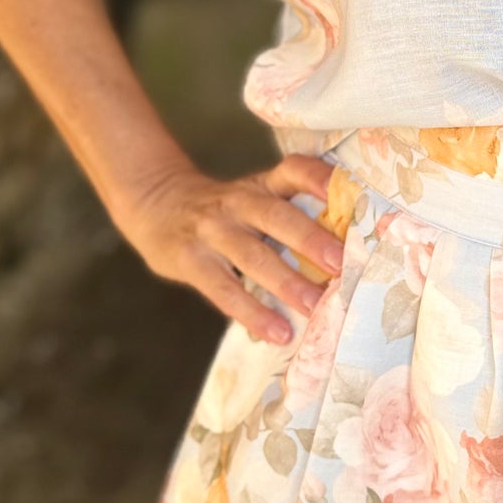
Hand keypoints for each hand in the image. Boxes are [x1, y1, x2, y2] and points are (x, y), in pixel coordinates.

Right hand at [113, 153, 344, 346]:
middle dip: (310, 240)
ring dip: (287, 282)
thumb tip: (347, 252)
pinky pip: (224, 289)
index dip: (319, 178)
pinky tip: (277, 332)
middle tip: (342, 264)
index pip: (293, 170)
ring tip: (316, 307)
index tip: (348, 190)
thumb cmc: (221, 209)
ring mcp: (212, 230)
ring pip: (252, 255)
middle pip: (276, 217)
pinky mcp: (190, 260)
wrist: (154, 202)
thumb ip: (290, 214)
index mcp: (261, 185)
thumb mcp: (252, 196)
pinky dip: (252, 312)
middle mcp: (238, 202)